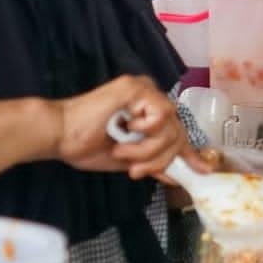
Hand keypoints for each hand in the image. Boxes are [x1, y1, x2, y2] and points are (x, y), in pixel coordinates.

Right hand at [54, 75, 201, 180]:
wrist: (59, 135)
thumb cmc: (85, 146)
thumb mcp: (128, 159)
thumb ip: (152, 162)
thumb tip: (176, 176)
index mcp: (147, 112)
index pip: (177, 131)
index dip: (190, 153)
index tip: (203, 169)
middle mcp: (150, 97)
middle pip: (177, 133)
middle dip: (159, 159)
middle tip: (135, 171)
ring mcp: (145, 89)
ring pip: (170, 128)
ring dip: (147, 149)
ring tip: (122, 151)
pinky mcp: (137, 87)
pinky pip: (160, 115)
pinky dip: (145, 130)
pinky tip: (125, 128)